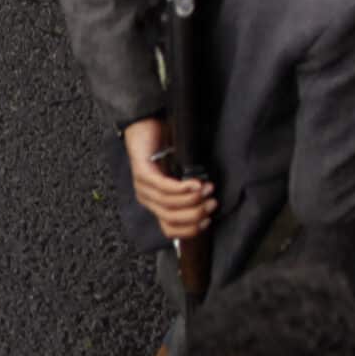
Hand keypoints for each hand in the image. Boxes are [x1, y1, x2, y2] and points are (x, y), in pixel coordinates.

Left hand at [121, 115, 214, 239]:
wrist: (146, 125)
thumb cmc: (167, 149)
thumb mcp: (181, 173)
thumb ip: (190, 190)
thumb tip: (209, 201)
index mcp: (156, 203)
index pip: (169, 228)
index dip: (189, 230)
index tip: (207, 221)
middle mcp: (147, 198)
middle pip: (171, 218)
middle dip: (195, 213)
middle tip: (212, 203)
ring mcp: (142, 187)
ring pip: (168, 203)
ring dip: (192, 199)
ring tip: (208, 190)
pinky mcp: (142, 173)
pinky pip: (163, 187)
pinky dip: (181, 188)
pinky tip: (195, 184)